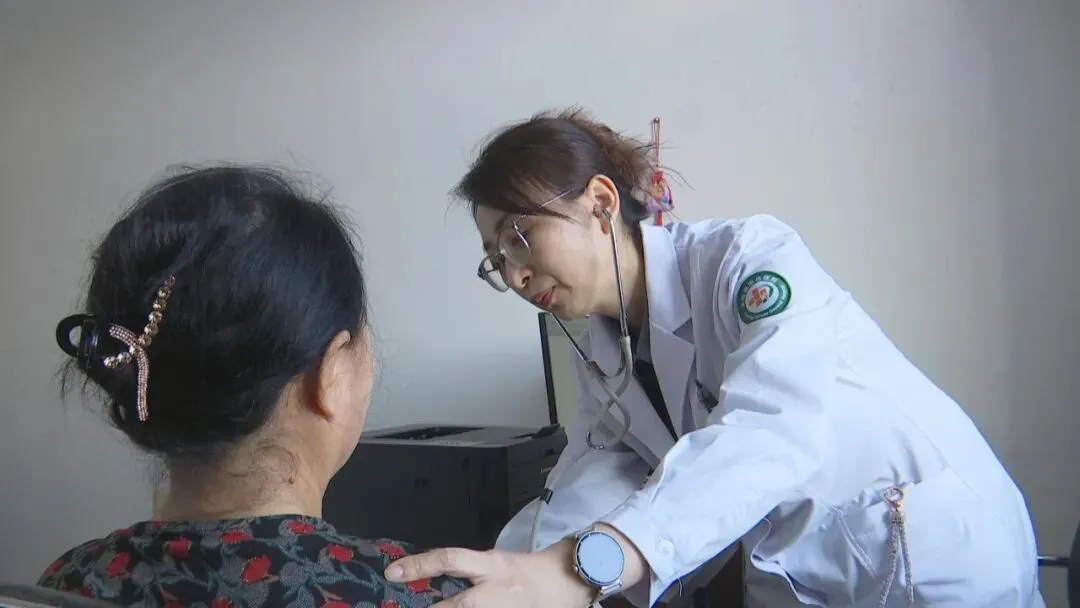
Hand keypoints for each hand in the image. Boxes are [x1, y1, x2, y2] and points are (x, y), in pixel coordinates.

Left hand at [385, 540, 594, 607]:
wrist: (567, 583)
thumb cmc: (527, 570)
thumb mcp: (495, 563)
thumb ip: (467, 571)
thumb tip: (432, 579)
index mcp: (490, 565)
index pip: (450, 559)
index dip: (419, 565)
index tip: (391, 572)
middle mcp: (495, 590)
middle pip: (457, 605)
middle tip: (403, 607)